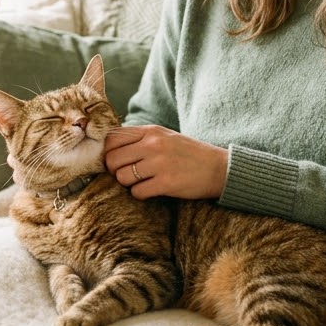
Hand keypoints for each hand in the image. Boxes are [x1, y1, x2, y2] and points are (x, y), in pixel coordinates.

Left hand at [103, 124, 227, 200]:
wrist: (218, 168)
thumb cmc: (188, 154)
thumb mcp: (164, 137)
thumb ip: (140, 139)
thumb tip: (108, 149)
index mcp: (151, 131)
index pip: (112, 138)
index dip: (107, 152)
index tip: (115, 160)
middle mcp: (153, 144)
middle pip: (112, 159)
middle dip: (115, 170)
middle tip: (127, 174)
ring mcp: (159, 163)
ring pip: (122, 177)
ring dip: (128, 184)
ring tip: (142, 182)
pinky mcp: (166, 183)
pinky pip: (137, 192)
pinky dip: (141, 194)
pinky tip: (152, 190)